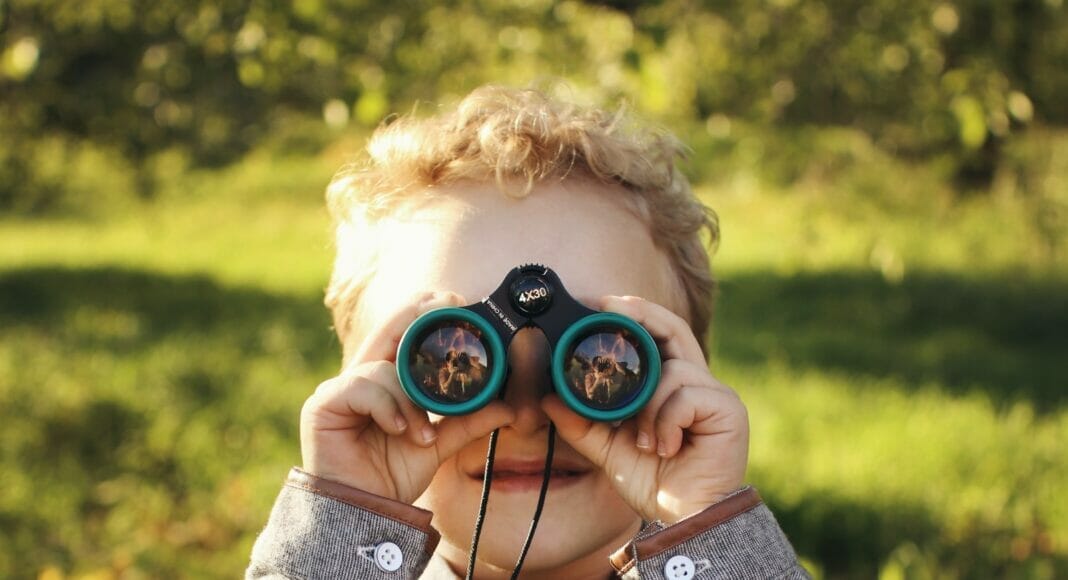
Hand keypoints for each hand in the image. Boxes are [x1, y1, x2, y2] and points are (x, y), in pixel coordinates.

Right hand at [300, 291, 515, 503]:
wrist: (365, 512)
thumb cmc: (392, 475)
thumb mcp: (438, 443)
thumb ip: (468, 421)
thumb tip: (508, 408)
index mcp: (385, 380)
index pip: (401, 333)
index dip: (423, 312)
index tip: (453, 300)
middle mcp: (361, 377)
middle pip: (387, 329)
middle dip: (415, 316)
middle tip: (445, 305)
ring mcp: (339, 388)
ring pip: (383, 368)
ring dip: (409, 401)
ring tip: (421, 434)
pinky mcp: (323, 404)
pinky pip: (361, 387)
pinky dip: (388, 407)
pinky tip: (399, 430)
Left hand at [542, 295, 748, 523]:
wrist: (685, 520)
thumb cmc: (655, 483)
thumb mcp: (609, 449)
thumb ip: (581, 424)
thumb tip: (548, 399)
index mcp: (671, 386)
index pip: (658, 335)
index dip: (634, 314)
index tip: (600, 304)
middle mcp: (698, 381)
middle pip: (674, 328)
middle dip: (641, 314)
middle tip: (610, 308)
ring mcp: (716, 394)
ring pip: (672, 369)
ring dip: (648, 405)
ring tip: (645, 441)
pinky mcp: (729, 409)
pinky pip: (687, 395)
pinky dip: (666, 420)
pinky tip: (666, 448)